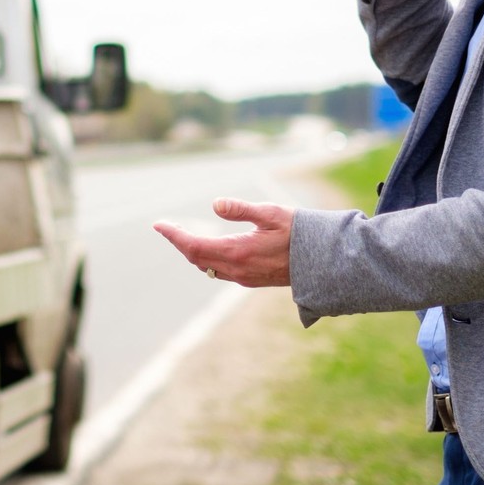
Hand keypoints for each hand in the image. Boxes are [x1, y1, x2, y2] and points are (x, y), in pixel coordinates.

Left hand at [153, 198, 293, 287]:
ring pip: (207, 267)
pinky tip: (208, 248)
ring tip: (183, 235)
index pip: (194, 246)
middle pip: (197, 258)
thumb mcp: (271, 213)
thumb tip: (215, 204)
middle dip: (180, 242)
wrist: (324, 261)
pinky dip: (207, 259)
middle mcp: (237, 269)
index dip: (174, 236)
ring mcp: (244, 278)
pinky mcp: (251, 280)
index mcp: (238, 252)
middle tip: (168, 227)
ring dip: (193, 252)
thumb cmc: (299, 232)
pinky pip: (220, 271)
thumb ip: (241, 209)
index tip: (159, 225)